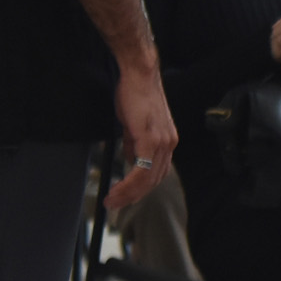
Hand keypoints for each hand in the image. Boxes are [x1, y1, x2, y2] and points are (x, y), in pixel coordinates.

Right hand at [103, 61, 177, 209]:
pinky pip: (141, 169)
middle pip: (154, 181)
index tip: (125, 198)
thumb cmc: (135, 95)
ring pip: (148, 179)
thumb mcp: (135, 126)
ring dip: (128, 194)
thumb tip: (130, 161)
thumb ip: (134, 145)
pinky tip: (117, 190)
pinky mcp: (151, 138)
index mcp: (167, 141)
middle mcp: (169, 143)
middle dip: (133, 196)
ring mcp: (162, 142)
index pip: (157, 173)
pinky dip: (129, 184)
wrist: (139, 75)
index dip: (141, 189)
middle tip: (114, 205)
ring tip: (112, 201)